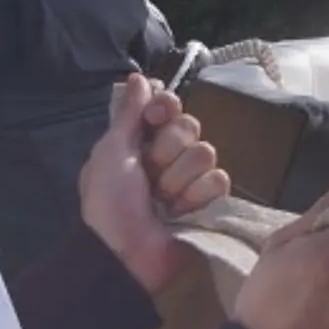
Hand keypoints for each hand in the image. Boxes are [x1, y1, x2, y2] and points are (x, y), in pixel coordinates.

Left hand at [79, 74, 230, 296]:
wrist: (124, 252)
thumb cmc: (109, 203)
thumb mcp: (111, 153)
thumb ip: (129, 114)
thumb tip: (140, 76)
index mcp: (142, 141)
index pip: (170, 105)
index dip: (165, 109)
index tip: (154, 118)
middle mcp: (169, 155)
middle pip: (191, 127)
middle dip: (168, 152)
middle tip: (149, 174)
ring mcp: (191, 179)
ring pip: (206, 153)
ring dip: (179, 179)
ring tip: (161, 200)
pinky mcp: (209, 201)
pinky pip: (219, 180)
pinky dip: (197, 196)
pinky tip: (180, 211)